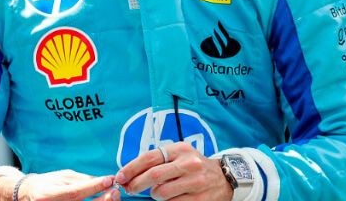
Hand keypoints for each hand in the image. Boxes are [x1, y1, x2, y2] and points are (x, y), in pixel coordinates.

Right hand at [0, 170, 116, 200]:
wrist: (30, 195)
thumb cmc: (48, 184)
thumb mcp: (63, 177)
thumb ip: (82, 180)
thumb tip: (104, 180)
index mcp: (50, 194)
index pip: (75, 192)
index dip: (93, 187)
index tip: (109, 180)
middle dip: (103, 199)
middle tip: (115, 190)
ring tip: (112, 196)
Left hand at [115, 143, 231, 200]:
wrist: (224, 177)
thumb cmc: (194, 166)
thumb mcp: (179, 155)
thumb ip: (159, 161)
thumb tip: (131, 174)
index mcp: (180, 149)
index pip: (149, 158)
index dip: (131, 168)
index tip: (120, 177)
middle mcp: (188, 163)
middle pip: (153, 175)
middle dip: (137, 184)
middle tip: (129, 189)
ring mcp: (196, 181)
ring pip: (162, 192)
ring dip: (154, 195)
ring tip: (156, 193)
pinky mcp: (200, 199)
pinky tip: (168, 199)